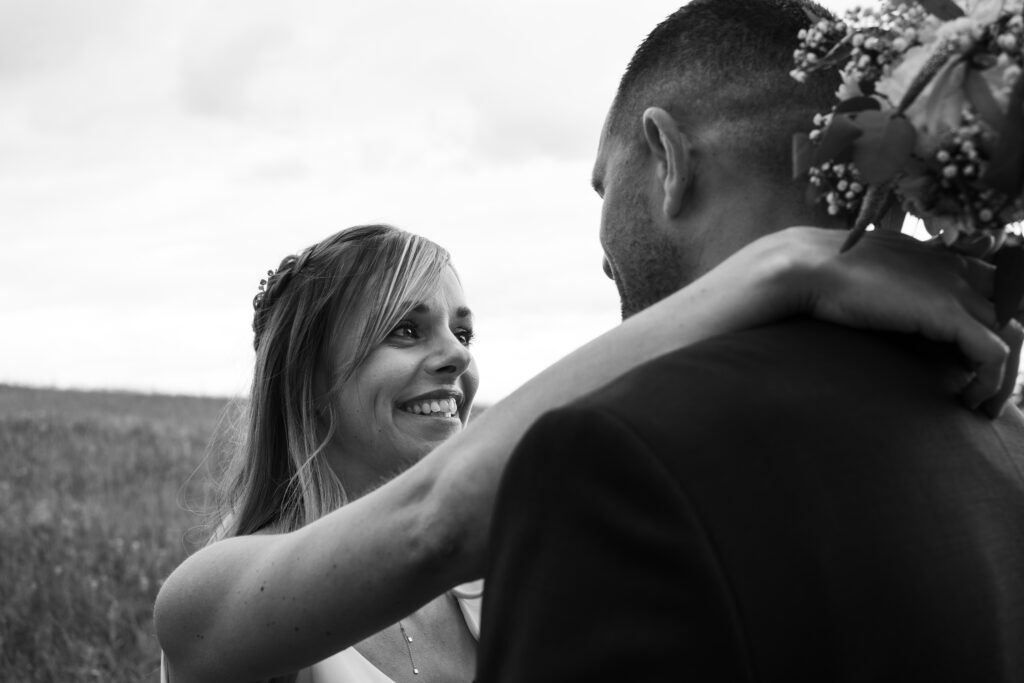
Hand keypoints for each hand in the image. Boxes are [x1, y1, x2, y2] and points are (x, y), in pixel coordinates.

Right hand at [782, 227, 1023, 415]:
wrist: (807, 266)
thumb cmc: (826, 273)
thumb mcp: (872, 273)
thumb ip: (895, 284)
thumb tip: (887, 306)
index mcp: (942, 259)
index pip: (998, 288)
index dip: (997, 325)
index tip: (977, 360)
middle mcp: (957, 270)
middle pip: (1016, 311)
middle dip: (1011, 355)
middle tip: (989, 390)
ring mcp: (954, 289)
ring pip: (1015, 334)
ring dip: (1006, 377)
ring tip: (983, 404)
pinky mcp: (945, 313)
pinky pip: (993, 352)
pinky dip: (991, 381)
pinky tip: (968, 398)